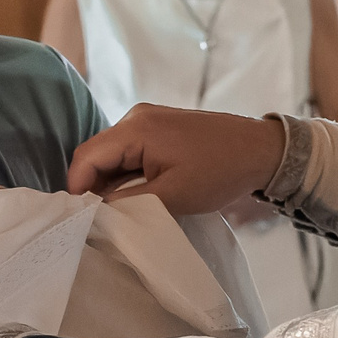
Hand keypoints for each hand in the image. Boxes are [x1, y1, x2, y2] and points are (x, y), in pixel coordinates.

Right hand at [68, 104, 285, 214]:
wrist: (261, 150)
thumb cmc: (220, 171)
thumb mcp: (171, 196)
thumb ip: (127, 204)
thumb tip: (96, 212)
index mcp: (135, 128)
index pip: (86, 157)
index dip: (76, 189)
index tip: (80, 219)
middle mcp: (135, 117)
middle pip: (96, 154)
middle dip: (93, 187)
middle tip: (100, 219)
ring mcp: (146, 119)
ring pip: (111, 155)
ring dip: (111, 182)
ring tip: (121, 210)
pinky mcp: (158, 127)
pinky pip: (129, 151)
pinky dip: (127, 174)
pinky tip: (137, 195)